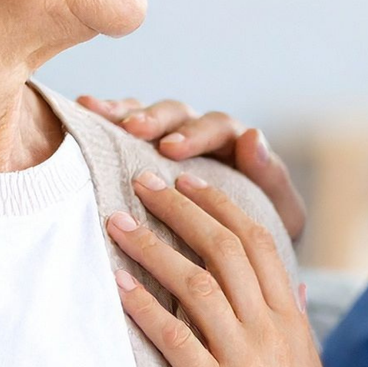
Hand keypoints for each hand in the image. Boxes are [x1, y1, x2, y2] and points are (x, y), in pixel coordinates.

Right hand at [78, 95, 306, 239]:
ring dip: (126, 113)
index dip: (194, 136)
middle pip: (179, 115)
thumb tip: (254, 136)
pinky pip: (127, 128)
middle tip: (135, 131)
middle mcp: (203, 134)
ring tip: (99, 113)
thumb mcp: (280, 211)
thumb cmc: (262, 235)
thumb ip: (271, 177)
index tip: (170, 149)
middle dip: (156, 121)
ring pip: (150, 115)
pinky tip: (86, 107)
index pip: (217, 128)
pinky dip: (108, 115)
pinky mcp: (146, 151)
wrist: (245, 259)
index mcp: (237, 145)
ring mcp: (172, 140)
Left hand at [107, 168, 358, 366]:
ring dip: (152, 246)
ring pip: (196, 283)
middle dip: (179, 208)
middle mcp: (270, 329)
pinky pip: (175, 339)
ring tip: (116, 222)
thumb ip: (296, 323)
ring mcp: (245, 360)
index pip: (257, 240)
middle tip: (142, 182)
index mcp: (290, 319)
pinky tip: (118, 285)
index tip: (188, 180)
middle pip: (223, 247)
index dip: (219, 203)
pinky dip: (144, 307)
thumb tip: (292, 286)